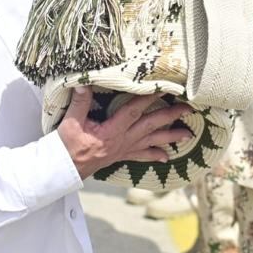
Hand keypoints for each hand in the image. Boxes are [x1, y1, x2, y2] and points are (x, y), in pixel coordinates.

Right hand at [57, 86, 193, 178]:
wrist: (65, 169)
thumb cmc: (67, 147)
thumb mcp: (71, 123)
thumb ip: (80, 102)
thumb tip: (84, 82)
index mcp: (112, 131)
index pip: (134, 111)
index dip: (148, 98)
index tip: (163, 88)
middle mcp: (123, 141)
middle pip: (151, 126)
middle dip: (171, 116)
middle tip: (188, 109)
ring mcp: (124, 149)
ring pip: (152, 141)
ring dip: (171, 137)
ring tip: (188, 135)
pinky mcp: (122, 156)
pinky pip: (142, 156)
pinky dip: (155, 156)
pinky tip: (167, 158)